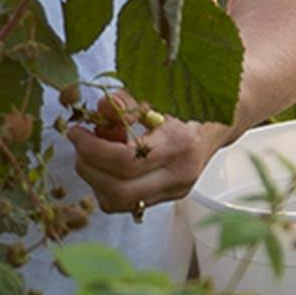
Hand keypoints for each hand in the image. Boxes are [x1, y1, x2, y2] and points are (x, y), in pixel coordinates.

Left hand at [61, 89, 229, 218]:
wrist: (220, 120)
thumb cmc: (185, 101)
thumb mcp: (157, 92)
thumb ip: (128, 101)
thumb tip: (100, 108)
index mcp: (179, 144)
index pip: (126, 160)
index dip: (92, 148)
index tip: (75, 131)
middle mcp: (179, 174)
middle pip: (120, 190)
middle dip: (88, 168)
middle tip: (78, 144)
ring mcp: (175, 191)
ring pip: (120, 202)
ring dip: (95, 180)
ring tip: (91, 152)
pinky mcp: (169, 197)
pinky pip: (127, 203)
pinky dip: (107, 187)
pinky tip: (105, 164)